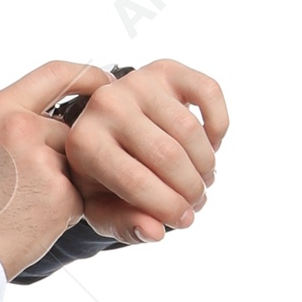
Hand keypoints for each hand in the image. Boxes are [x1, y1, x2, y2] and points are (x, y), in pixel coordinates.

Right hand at [0, 58, 99, 277]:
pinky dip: (62, 211)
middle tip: (26, 186)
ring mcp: (42, 159)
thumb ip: (12, 125)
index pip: (55, 72)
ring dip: (60, 184)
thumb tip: (56, 119)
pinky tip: (31, 221)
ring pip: (73, 164)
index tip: (103, 83)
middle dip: (59, 156)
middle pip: (66, 130)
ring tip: (22, 205)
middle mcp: (20, 127)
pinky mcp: (61, 193)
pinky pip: (78, 195)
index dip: (87, 76)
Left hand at [62, 58, 229, 242]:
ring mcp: (136, 82)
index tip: (183, 220)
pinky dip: (218, 126)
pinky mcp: (165, 69)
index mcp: (83, 143)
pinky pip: (209, 94)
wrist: (108, 130)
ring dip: (206, 164)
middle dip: (191, 188)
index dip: (168, 207)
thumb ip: (126, 226)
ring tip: (201, 180)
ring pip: (191, 131)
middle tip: (197, 202)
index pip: (136, 182)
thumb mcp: (104, 209)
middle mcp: (106, 104)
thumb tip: (155, 232)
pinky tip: (210, 146)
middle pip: (168, 156)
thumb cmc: (105, 177)